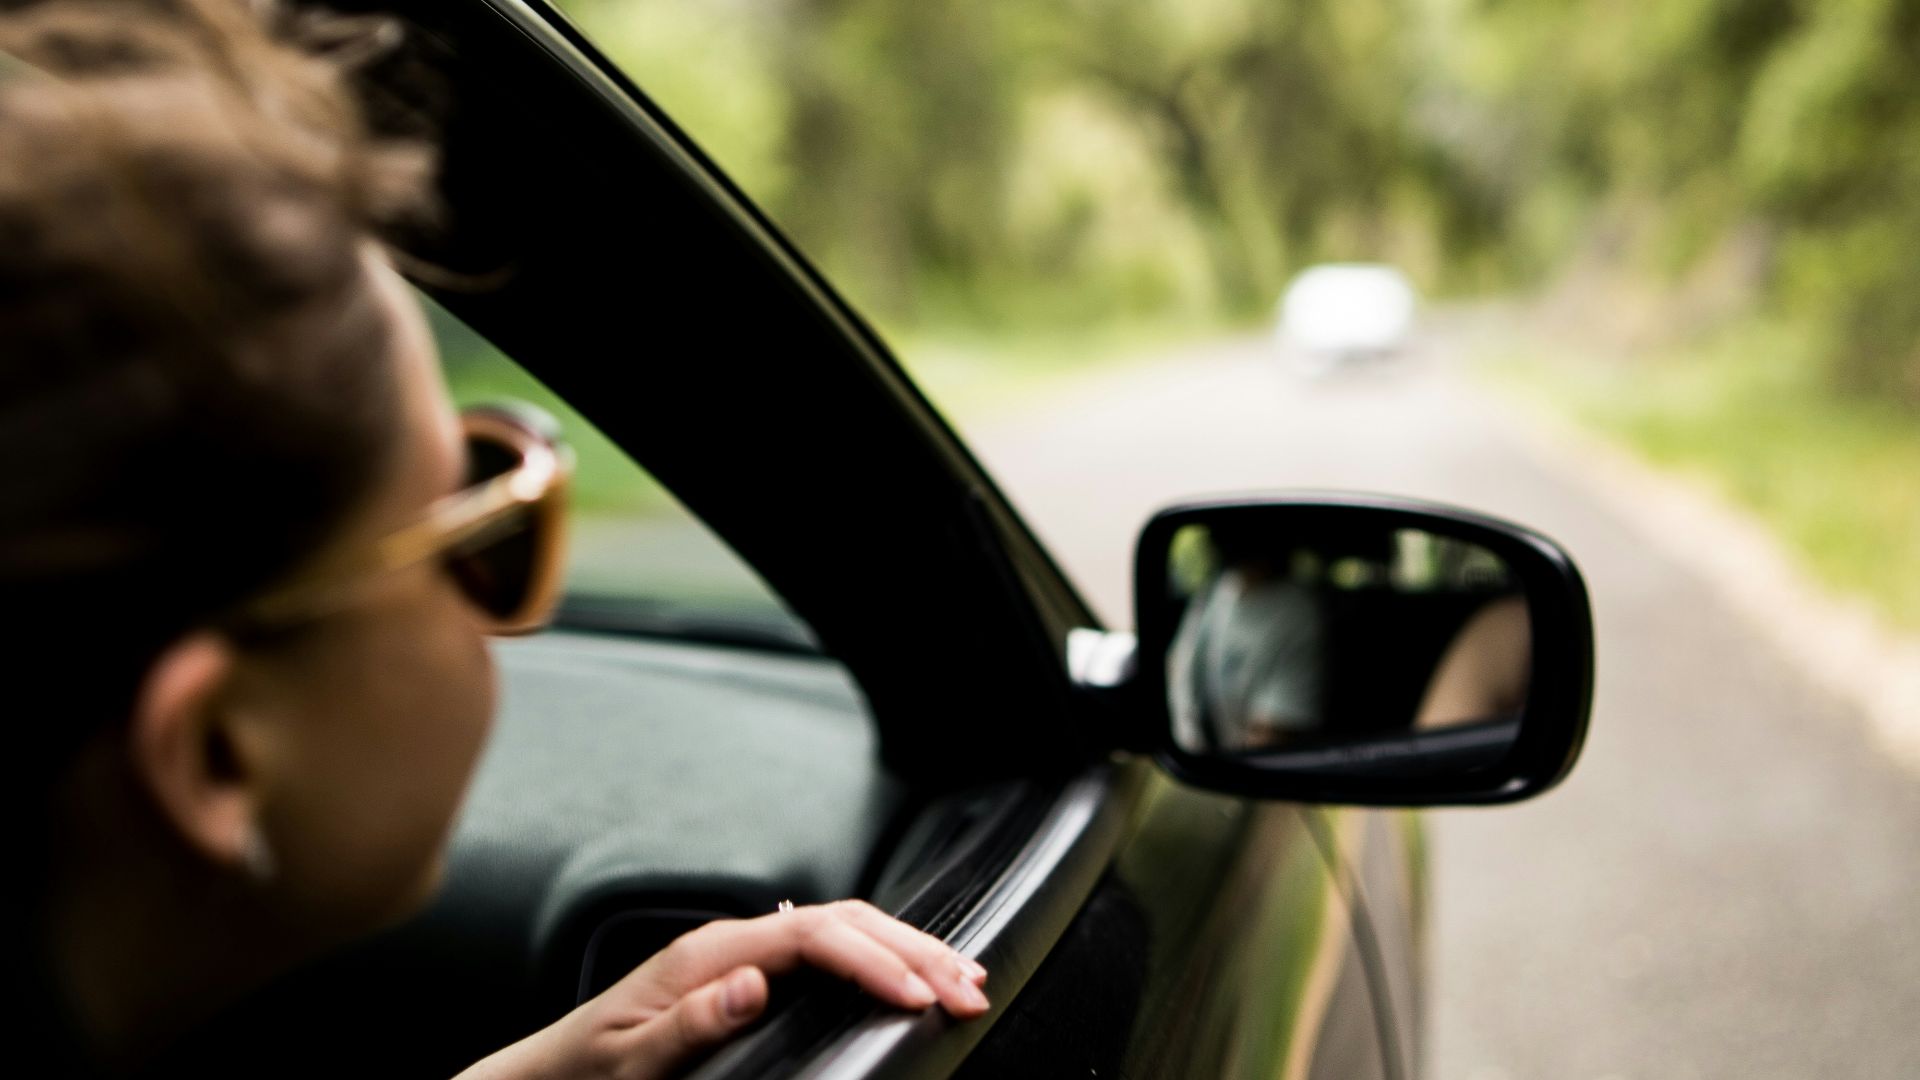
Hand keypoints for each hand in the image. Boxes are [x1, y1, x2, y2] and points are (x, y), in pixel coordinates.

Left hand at [455, 900, 990, 1079]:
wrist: (549, 1074)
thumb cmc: (588, 1069)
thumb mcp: (631, 1058)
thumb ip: (691, 1021)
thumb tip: (753, 983)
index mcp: (710, 951)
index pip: (814, 934)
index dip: (874, 960)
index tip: (918, 995)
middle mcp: (734, 942)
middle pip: (844, 921)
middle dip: (914, 948)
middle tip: (971, 985)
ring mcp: (745, 955)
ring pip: (845, 929)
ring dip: (908, 948)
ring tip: (962, 976)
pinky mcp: (752, 975)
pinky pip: (831, 951)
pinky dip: (881, 959)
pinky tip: (910, 976)